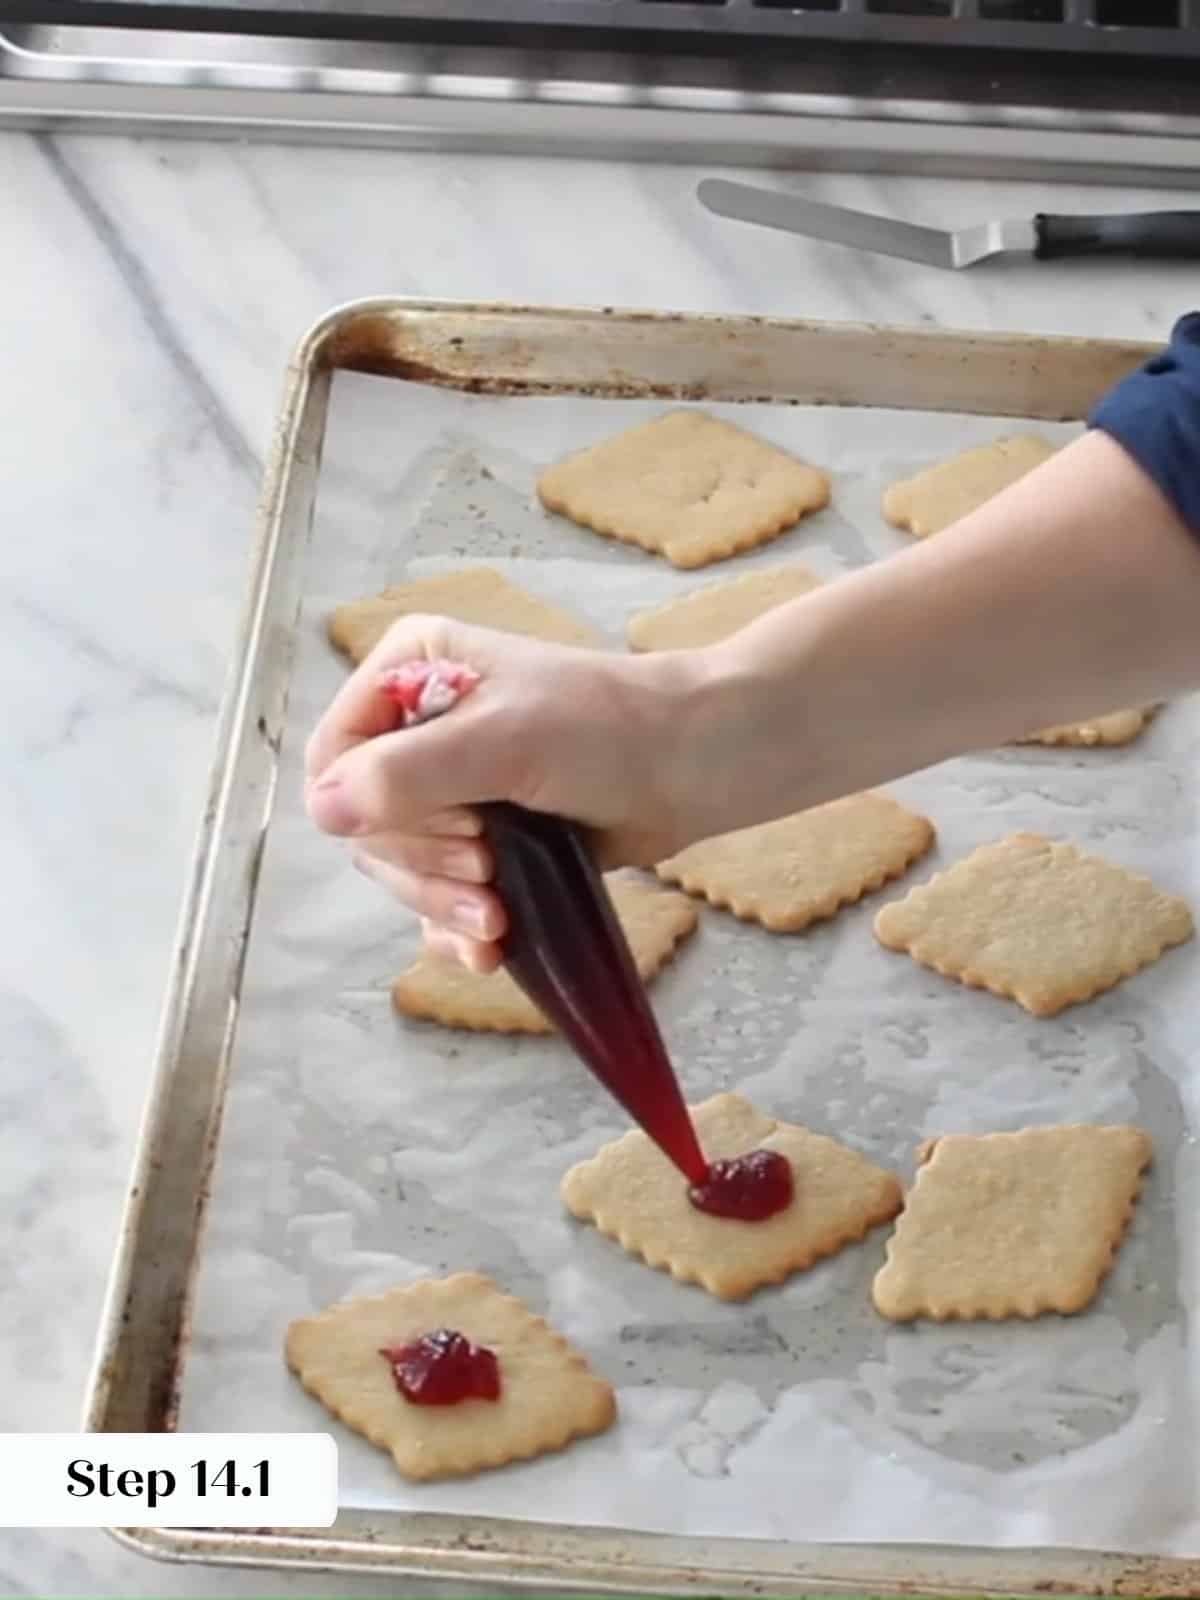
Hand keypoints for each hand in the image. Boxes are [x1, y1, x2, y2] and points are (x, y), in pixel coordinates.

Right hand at [305, 613, 714, 971]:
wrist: (694, 765)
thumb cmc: (607, 729)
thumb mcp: (502, 740)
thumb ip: (407, 773)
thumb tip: (323, 810)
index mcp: (410, 670)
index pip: (336, 755)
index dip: (377, 808)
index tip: (455, 825)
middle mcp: (417, 725)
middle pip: (366, 821)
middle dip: (423, 863)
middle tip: (486, 872)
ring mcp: (450, 785)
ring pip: (401, 866)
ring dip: (441, 903)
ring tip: (497, 921)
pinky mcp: (484, 837)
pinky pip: (438, 893)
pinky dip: (456, 926)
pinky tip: (488, 951)